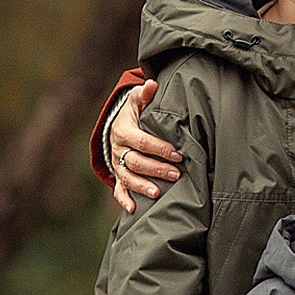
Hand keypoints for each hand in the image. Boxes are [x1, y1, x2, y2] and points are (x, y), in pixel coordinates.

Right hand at [109, 82, 181, 212]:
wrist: (117, 126)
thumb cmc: (134, 112)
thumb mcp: (137, 100)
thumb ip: (144, 94)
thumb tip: (152, 84)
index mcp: (123, 131)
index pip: (141, 141)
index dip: (159, 148)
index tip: (178, 154)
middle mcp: (118, 149)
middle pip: (135, 162)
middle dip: (156, 169)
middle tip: (176, 174)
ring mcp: (116, 164)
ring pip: (127, 177)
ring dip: (141, 186)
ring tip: (157, 193)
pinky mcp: (117, 175)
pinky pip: (118, 189)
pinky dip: (124, 200)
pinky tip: (133, 210)